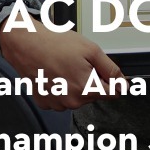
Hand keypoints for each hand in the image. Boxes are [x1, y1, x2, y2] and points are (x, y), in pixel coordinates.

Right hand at [0, 19, 124, 110]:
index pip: (112, 94)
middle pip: (94, 94)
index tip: (109, 74)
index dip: (114, 81)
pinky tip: (57, 74)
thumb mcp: (92, 50)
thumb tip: (123, 83)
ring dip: (77, 84)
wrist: (27, 45)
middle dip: (93, 79)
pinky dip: (62, 88)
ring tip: (66, 67)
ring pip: (78, 97)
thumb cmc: (55, 45)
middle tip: (81, 63)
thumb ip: (111, 69)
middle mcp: (71, 101)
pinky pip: (62, 98)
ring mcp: (57, 103)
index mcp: (86, 88)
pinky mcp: (45, 102)